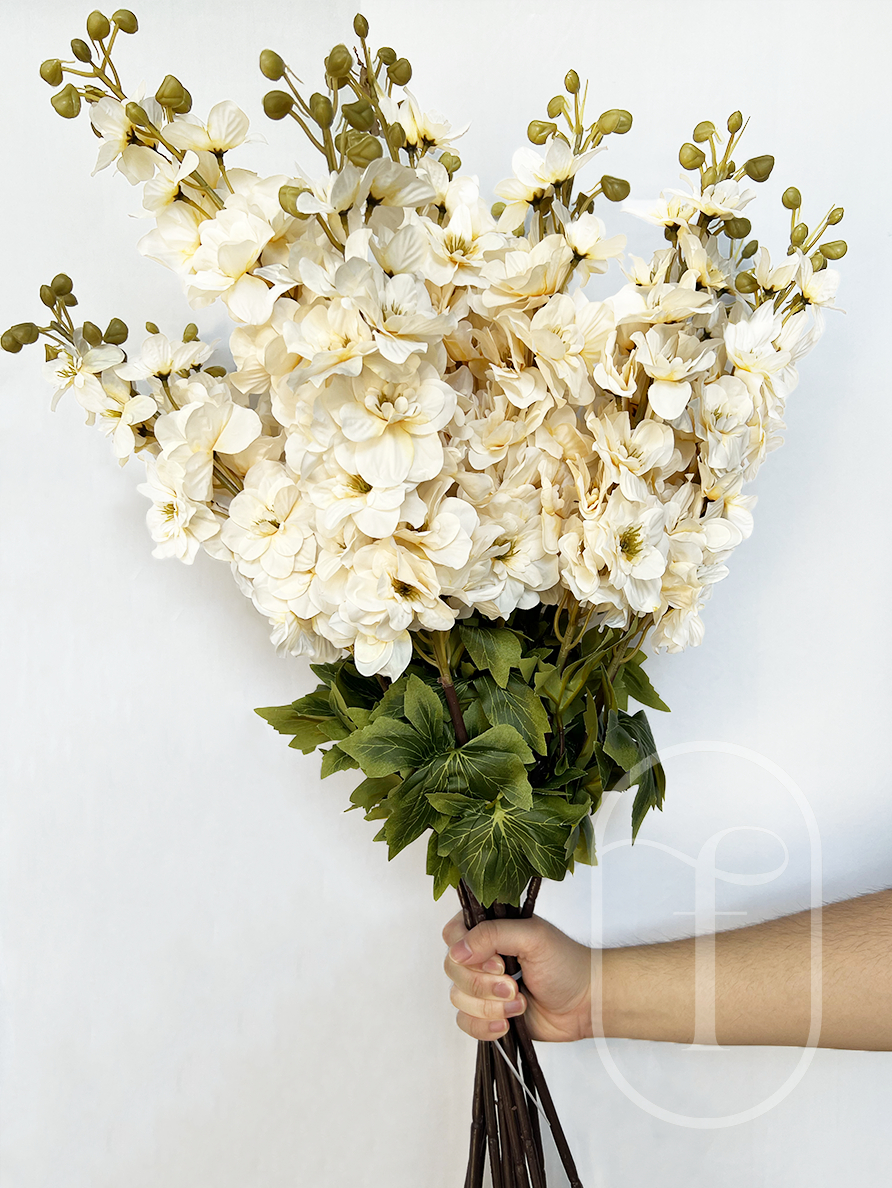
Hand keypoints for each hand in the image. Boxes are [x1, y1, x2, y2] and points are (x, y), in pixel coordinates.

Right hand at [442, 911, 592, 1042]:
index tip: (498, 964)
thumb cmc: (566, 964)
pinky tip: (507, 1024)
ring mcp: (483, 986)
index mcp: (490, 930)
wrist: (585, 1003)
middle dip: (483, 984)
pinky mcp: (487, 1013)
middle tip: (513, 986)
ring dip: (490, 1006)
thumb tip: (458, 950)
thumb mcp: (533, 937)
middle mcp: (482, 956)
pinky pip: (465, 1022)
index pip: (453, 934)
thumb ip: (493, 935)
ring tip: (520, 1004)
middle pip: (452, 969)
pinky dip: (484, 1026)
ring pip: (458, 998)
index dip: (468, 952)